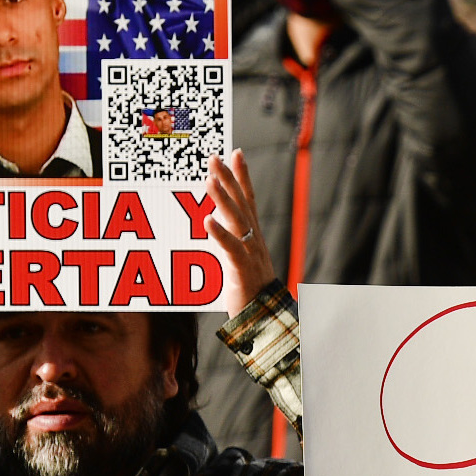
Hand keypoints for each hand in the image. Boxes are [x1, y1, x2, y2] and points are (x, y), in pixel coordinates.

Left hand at [206, 151, 278, 313]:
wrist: (267, 321)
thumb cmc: (250, 295)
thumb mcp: (239, 265)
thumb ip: (228, 246)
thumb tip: (212, 226)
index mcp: (253, 238)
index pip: (248, 200)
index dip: (242, 177)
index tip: (235, 153)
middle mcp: (254, 241)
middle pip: (241, 203)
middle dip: (228, 179)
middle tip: (216, 157)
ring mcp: (250, 254)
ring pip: (236, 221)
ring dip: (222, 199)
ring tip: (209, 180)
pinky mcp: (242, 270)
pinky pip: (231, 249)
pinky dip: (220, 234)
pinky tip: (208, 221)